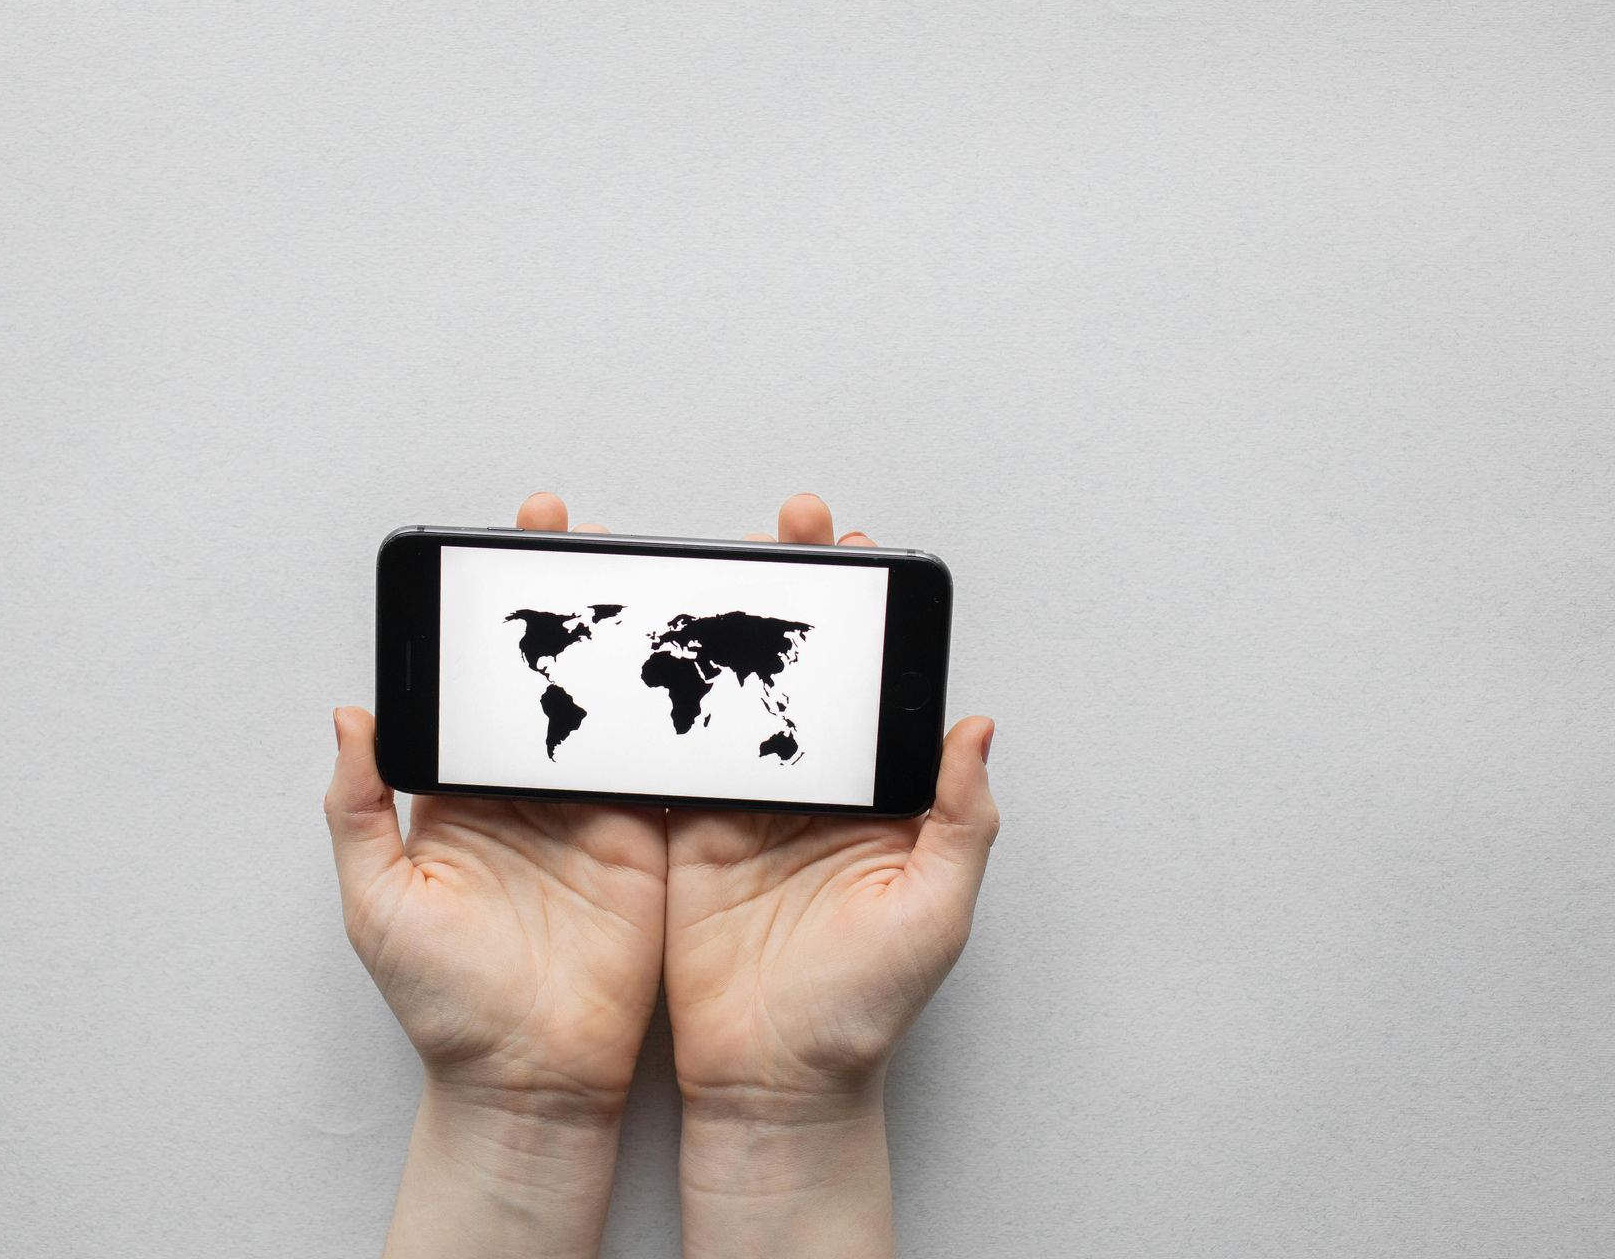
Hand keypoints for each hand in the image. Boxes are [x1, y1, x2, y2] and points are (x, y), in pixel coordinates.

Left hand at [325, 492, 664, 1257]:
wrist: (528, 1083)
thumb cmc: (443, 1005)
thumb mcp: (379, 904)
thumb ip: (360, 807)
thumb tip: (352, 712)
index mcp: (473, 788)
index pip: (496, 673)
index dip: (508, 602)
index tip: (520, 535)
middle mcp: (541, 787)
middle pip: (570, 670)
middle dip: (587, 595)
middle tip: (595, 530)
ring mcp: (603, 810)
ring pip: (630, 703)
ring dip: (651, 637)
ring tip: (668, 568)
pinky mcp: (657, 842)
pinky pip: (678, 764)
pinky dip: (698, 713)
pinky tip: (714, 656)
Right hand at [663, 492, 999, 1257]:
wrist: (771, 1087)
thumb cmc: (863, 1011)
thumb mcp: (932, 914)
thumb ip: (958, 821)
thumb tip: (976, 728)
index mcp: (870, 798)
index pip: (864, 681)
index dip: (859, 610)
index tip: (852, 544)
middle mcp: (804, 789)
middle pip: (787, 668)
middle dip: (781, 590)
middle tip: (778, 527)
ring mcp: (737, 807)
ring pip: (720, 695)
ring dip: (709, 626)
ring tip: (696, 561)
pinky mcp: (678, 835)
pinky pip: (664, 752)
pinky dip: (649, 700)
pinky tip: (637, 643)